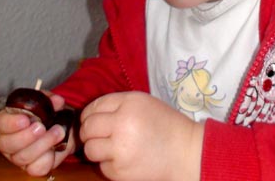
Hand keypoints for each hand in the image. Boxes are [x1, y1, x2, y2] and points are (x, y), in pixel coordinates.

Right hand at [0, 93, 74, 175]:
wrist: (62, 129)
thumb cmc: (47, 115)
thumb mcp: (48, 102)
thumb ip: (50, 100)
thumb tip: (57, 101)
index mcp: (6, 121)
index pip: (0, 123)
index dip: (11, 123)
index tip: (25, 120)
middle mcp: (7, 141)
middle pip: (7, 144)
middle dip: (26, 136)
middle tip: (41, 127)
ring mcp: (17, 156)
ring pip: (22, 157)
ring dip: (42, 144)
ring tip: (58, 132)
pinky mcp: (31, 167)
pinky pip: (35, 168)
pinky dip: (47, 158)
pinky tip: (55, 148)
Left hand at [80, 91, 203, 180]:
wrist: (187, 152)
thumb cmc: (166, 126)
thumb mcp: (144, 103)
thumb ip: (118, 105)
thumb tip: (90, 115)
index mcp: (129, 103)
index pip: (94, 107)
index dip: (90, 115)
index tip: (93, 121)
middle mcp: (122, 124)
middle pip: (87, 128)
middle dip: (88, 133)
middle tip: (98, 136)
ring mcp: (120, 149)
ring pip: (90, 150)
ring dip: (97, 150)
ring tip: (112, 149)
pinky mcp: (121, 171)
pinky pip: (102, 166)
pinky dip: (110, 165)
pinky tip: (125, 160)